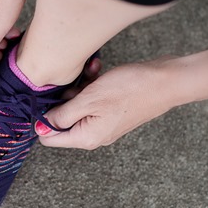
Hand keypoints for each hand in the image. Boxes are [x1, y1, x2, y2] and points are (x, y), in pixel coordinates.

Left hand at [36, 58, 175, 149]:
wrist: (167, 81)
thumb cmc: (130, 89)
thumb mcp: (89, 99)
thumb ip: (62, 115)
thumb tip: (40, 128)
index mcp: (86, 137)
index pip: (49, 138)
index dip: (43, 117)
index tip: (48, 96)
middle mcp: (95, 134)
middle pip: (64, 119)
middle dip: (65, 96)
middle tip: (76, 80)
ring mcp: (105, 123)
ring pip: (78, 105)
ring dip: (81, 86)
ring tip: (92, 71)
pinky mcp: (113, 111)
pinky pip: (93, 100)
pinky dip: (93, 84)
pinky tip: (98, 70)